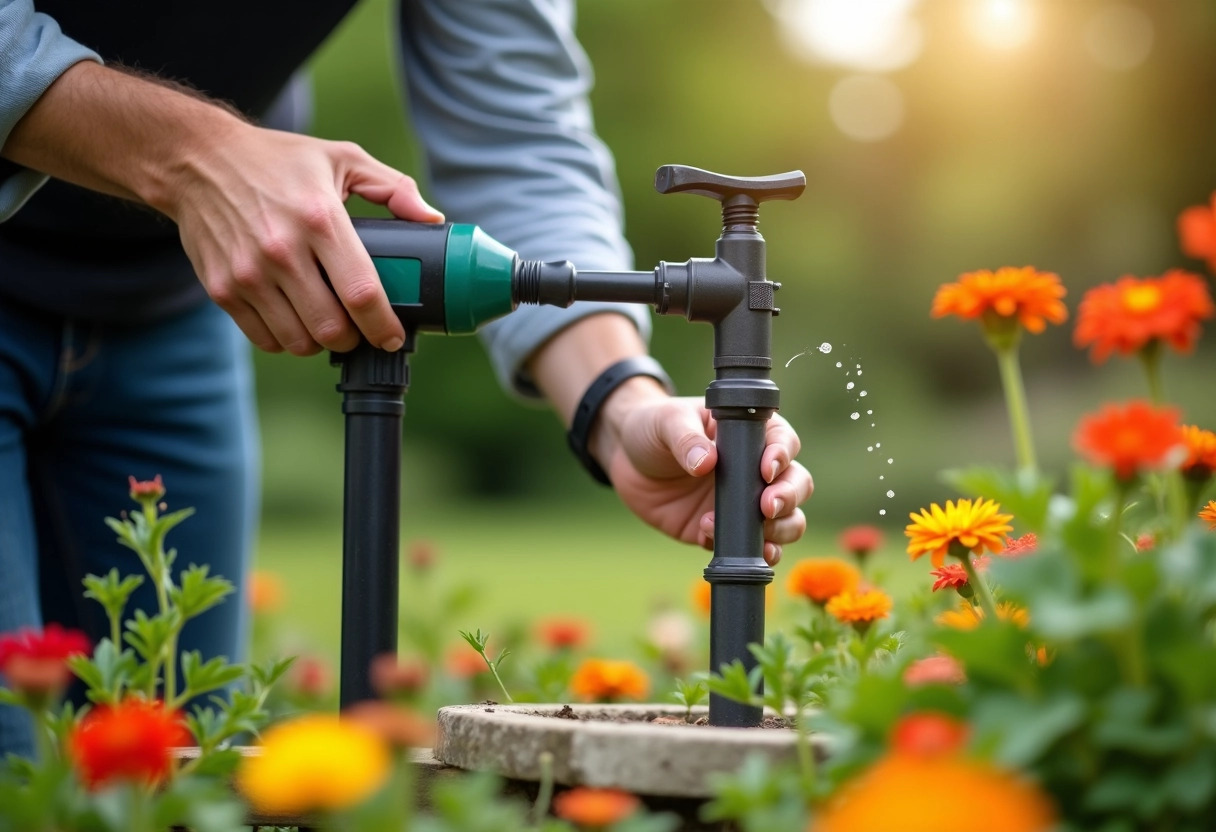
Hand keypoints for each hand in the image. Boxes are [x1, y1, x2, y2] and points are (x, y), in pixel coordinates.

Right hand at [164, 123, 443, 354]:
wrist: (194, 159)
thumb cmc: (276, 160)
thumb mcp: (341, 158)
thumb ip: (392, 188)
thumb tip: (432, 219)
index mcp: (319, 219)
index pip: (361, 293)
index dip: (384, 326)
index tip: (393, 336)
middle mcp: (282, 250)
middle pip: (332, 329)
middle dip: (354, 339)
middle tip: (359, 329)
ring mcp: (248, 273)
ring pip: (299, 342)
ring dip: (321, 343)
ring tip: (327, 324)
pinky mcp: (222, 289)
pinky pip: (265, 339)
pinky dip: (286, 340)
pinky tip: (295, 320)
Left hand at [602, 392, 811, 565]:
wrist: (625, 459)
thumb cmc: (653, 426)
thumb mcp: (666, 422)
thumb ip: (686, 439)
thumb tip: (706, 462)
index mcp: (749, 434)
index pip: (783, 442)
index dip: (782, 457)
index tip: (766, 470)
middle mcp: (754, 470)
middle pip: (796, 484)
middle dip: (789, 498)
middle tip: (767, 507)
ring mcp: (742, 503)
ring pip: (785, 521)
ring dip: (778, 531)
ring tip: (755, 532)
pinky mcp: (722, 530)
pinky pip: (745, 547)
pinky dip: (741, 549)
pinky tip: (711, 537)